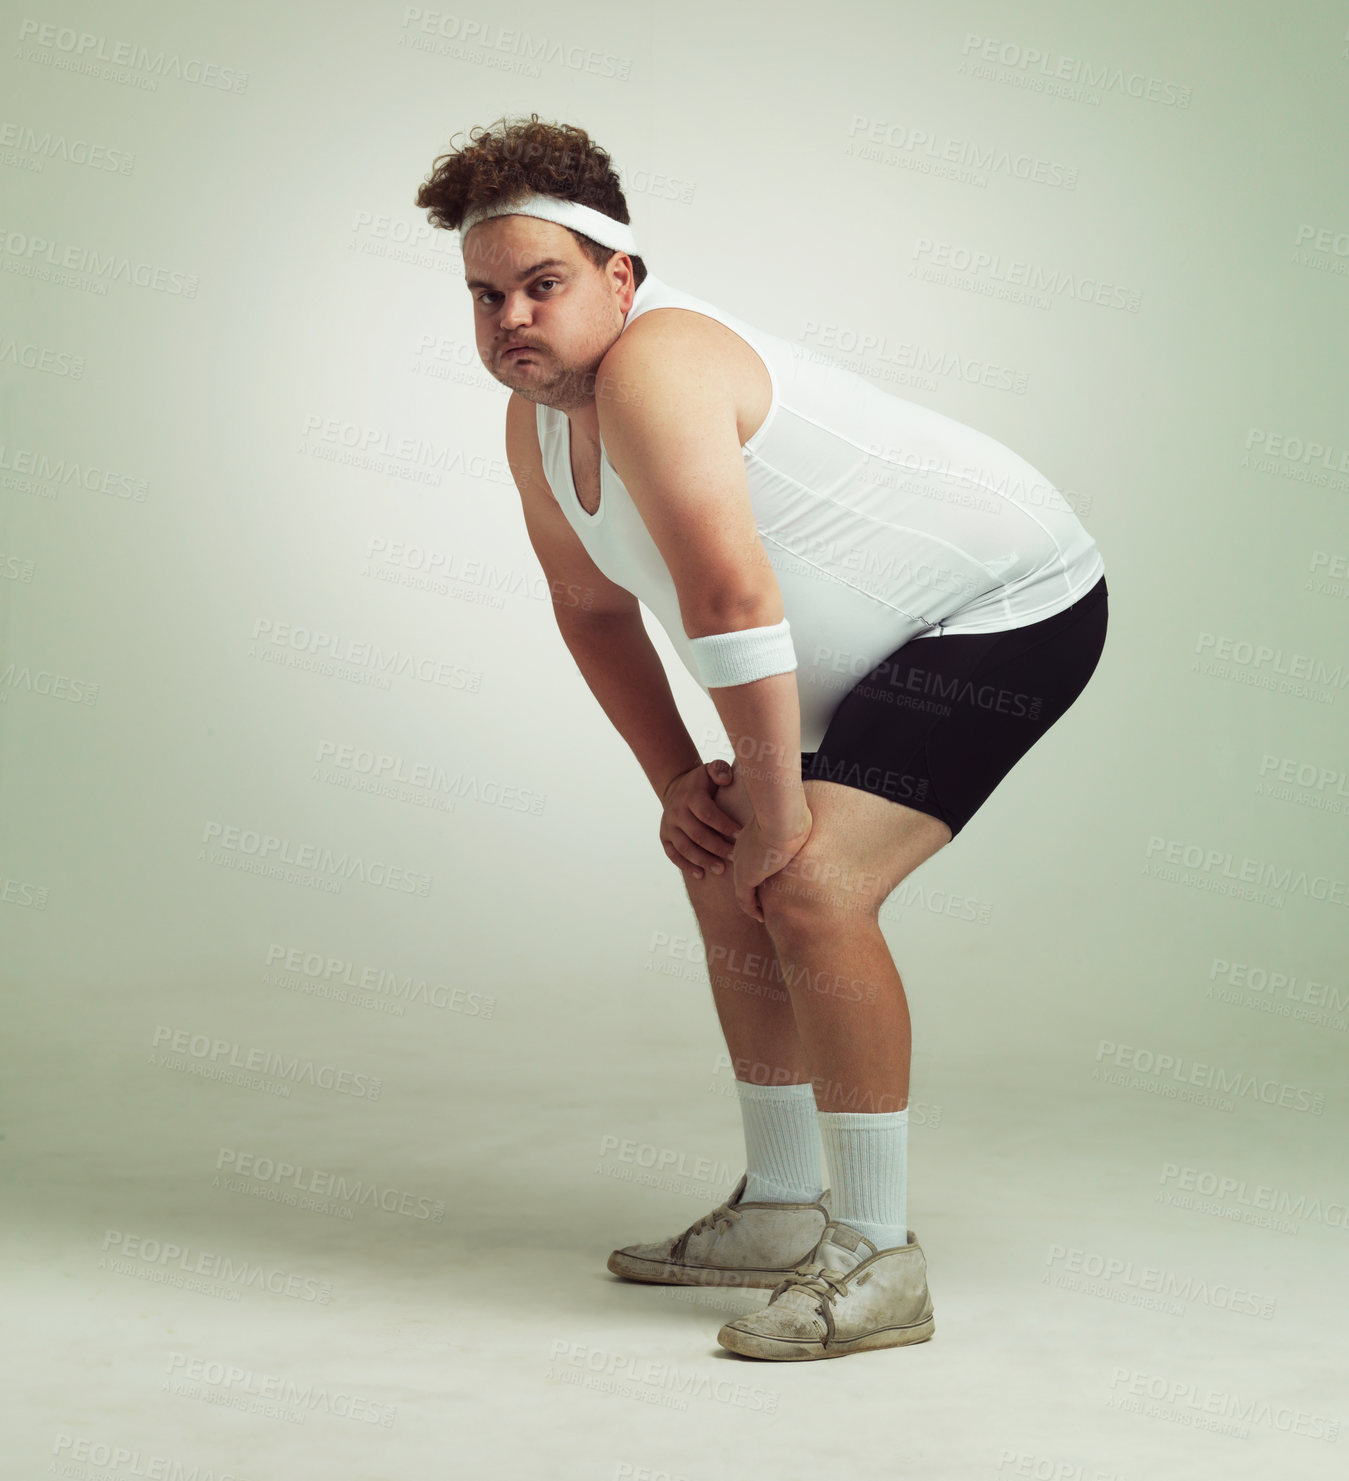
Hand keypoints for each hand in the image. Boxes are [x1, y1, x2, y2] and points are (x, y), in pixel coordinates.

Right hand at [659, 760, 743, 880]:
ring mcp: (668, 826)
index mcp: (690, 797)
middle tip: (735, 856)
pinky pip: (673, 855)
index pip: (708, 814)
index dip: (724, 826)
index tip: (741, 836)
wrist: (677, 788)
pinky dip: (686, 866)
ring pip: (685, 848)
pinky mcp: (664, 837)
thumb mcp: (711, 770)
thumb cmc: (703, 783)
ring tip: (720, 869)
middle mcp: (676, 812)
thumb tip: (725, 780)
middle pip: (697, 834)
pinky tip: (700, 874)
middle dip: (717, 847)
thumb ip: (720, 770)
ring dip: (703, 860)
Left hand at [732, 809, 812, 923]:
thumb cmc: (792, 816)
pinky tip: (760, 917)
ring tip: (762, 913)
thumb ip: (796, 826)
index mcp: (753, 837)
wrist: (782, 819)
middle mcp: (743, 851)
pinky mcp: (745, 878)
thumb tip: (810, 825)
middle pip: (746, 875)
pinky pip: (745, 900)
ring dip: (753, 902)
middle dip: (754, 889)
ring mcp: (742, 864)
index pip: (752, 859)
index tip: (768, 881)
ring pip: (744, 889)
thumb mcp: (794, 821)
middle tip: (763, 902)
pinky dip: (751, 909)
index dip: (759, 871)